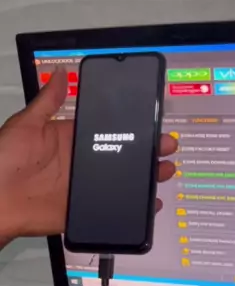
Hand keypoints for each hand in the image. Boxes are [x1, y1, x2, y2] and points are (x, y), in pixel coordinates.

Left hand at [0, 69, 176, 241]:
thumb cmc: (2, 161)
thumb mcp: (25, 125)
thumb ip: (47, 102)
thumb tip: (59, 73)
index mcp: (69, 139)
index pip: (107, 131)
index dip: (131, 128)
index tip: (152, 122)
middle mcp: (79, 163)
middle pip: (121, 157)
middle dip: (147, 152)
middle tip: (167, 147)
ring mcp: (82, 189)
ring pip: (121, 184)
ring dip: (145, 179)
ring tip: (164, 172)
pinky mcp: (80, 212)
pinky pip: (111, 211)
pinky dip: (133, 210)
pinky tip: (151, 204)